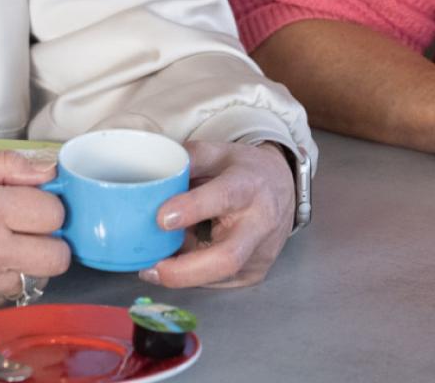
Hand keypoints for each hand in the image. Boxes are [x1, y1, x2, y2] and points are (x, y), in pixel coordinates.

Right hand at [0, 149, 69, 317]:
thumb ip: (6, 165)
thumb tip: (49, 170)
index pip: (54, 213)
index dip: (48, 205)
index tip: (34, 204)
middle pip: (57, 256)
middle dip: (49, 240)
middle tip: (28, 229)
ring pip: (35, 279)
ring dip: (25, 263)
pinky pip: (6, 297)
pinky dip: (0, 282)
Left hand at [139, 140, 294, 289]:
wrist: (284, 188)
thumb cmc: (244, 171)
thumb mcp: (217, 153)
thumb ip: (186, 161)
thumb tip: (151, 179)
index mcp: (248, 186)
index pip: (223, 198)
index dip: (192, 209)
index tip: (161, 218)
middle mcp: (260, 223)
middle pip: (227, 258)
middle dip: (184, 271)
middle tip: (150, 269)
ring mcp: (260, 253)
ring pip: (216, 276)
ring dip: (181, 273)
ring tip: (157, 260)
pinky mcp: (254, 273)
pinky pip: (216, 281)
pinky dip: (192, 275)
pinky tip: (181, 261)